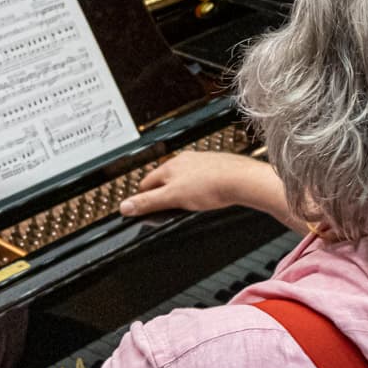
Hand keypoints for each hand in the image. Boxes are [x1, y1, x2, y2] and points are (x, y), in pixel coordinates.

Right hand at [119, 150, 267, 216]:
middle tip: (158, 207)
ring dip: (180, 189)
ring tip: (181, 203)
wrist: (243, 180)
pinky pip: (201, 178)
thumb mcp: (173, 198)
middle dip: (160, 191)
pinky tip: (204, 196)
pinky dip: (198, 188)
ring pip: (184, 177)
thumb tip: (125, 206)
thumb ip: (148, 202)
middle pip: (165, 178)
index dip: (141, 196)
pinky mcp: (217, 168)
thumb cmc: (212, 185)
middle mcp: (186, 161)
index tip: (139, 206)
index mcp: (171, 166)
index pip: (147, 182)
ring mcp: (202, 163)